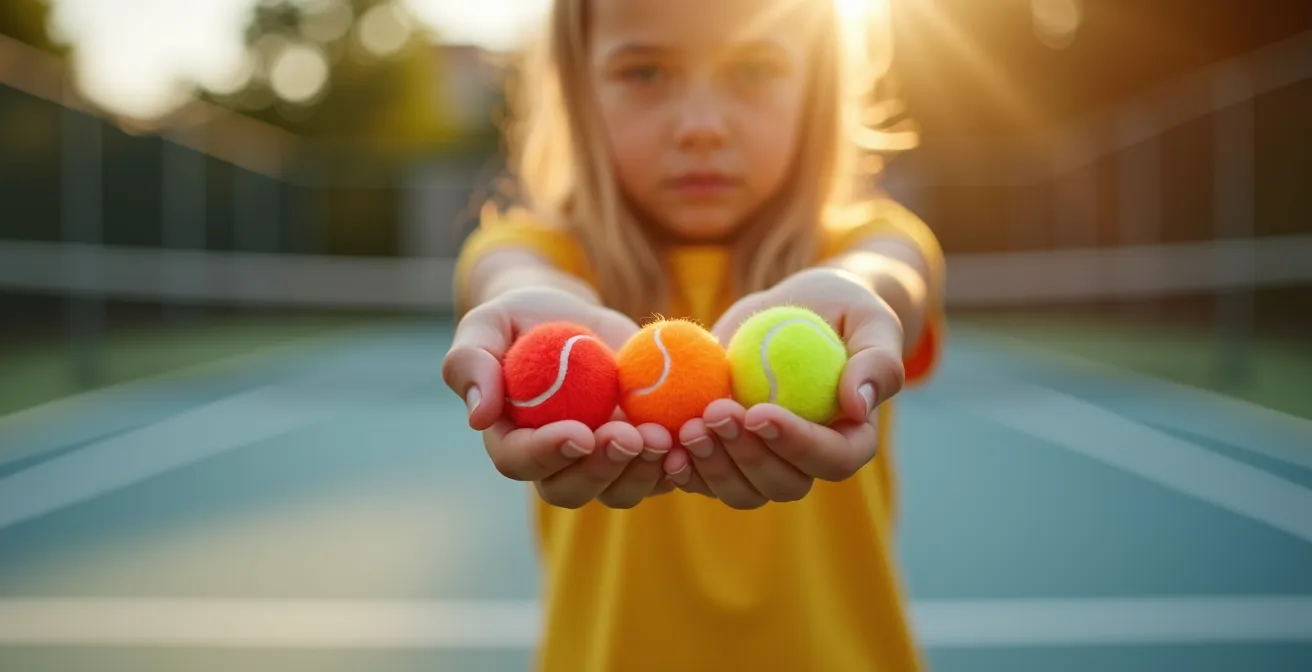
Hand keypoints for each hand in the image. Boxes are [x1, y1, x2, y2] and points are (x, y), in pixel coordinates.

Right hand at [441, 287, 681, 508]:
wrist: (572, 317)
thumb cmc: (521, 319)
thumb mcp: (489, 324)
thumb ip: (471, 362)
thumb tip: (478, 416)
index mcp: (511, 438)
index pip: (520, 461)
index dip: (548, 453)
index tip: (578, 433)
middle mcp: (553, 462)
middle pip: (570, 488)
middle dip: (601, 469)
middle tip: (628, 437)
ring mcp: (598, 462)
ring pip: (618, 490)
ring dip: (641, 472)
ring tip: (662, 439)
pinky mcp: (638, 451)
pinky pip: (657, 472)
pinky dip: (675, 463)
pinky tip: (691, 439)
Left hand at [672, 268, 905, 508]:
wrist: (795, 309)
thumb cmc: (843, 310)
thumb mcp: (870, 319)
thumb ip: (877, 362)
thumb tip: (858, 408)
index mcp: (851, 439)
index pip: (831, 460)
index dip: (796, 444)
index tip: (760, 411)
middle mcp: (807, 461)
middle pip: (782, 484)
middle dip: (746, 456)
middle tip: (715, 415)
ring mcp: (765, 462)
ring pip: (741, 490)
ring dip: (713, 467)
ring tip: (689, 428)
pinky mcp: (727, 453)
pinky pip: (705, 477)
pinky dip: (685, 468)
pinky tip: (664, 445)